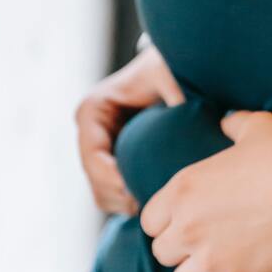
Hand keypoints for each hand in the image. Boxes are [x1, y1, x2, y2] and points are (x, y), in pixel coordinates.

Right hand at [75, 33, 185, 215]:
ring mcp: (100, 150)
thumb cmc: (170, 68)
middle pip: (95, 182)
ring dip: (128, 203)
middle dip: (123, 197)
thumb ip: (175, 92)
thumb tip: (181, 116)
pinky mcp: (114, 162)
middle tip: (156, 203)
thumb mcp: (171, 74)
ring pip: (103, 195)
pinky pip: (116, 195)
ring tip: (160, 203)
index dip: (113, 181)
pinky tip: (159, 198)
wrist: (174, 70)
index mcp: (92, 110)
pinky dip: (133, 202)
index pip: (93, 158)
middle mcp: (89, 132)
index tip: (141, 192)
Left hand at [139, 109, 271, 271]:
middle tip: (208, 238)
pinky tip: (243, 271)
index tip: (187, 218)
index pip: (150, 220)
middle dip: (181, 247)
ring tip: (224, 258)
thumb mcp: (259, 127)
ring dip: (200, 271)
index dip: (167, 220)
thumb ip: (234, 124)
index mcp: (184, 188)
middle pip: (162, 253)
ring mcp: (209, 260)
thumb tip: (226, 121)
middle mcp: (187, 227)